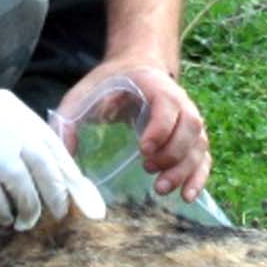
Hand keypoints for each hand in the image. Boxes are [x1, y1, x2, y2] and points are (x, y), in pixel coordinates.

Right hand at [0, 90, 108, 229]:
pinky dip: (4, 213)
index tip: (84, 197)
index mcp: (9, 108)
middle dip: (59, 195)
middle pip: (46, 167)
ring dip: (31, 209)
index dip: (70, 174)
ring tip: (26, 221)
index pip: (52, 144)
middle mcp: (4, 124)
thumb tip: (45, 168)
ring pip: (27, 187)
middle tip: (60, 214)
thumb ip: (11, 132)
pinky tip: (2, 218)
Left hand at [56, 63, 210, 201]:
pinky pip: (203, 157)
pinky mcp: (191, 137)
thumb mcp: (84, 92)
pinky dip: (198, 177)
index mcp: (155, 84)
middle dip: (172, 154)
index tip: (142, 149)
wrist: (135, 69)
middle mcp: (180, 100)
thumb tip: (63, 153)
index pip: (168, 106)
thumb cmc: (109, 83)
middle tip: (148, 170)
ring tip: (161, 189)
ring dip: (184, 170)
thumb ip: (69, 118)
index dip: (160, 129)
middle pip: (191, 128)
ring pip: (199, 145)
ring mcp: (189, 120)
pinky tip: (187, 197)